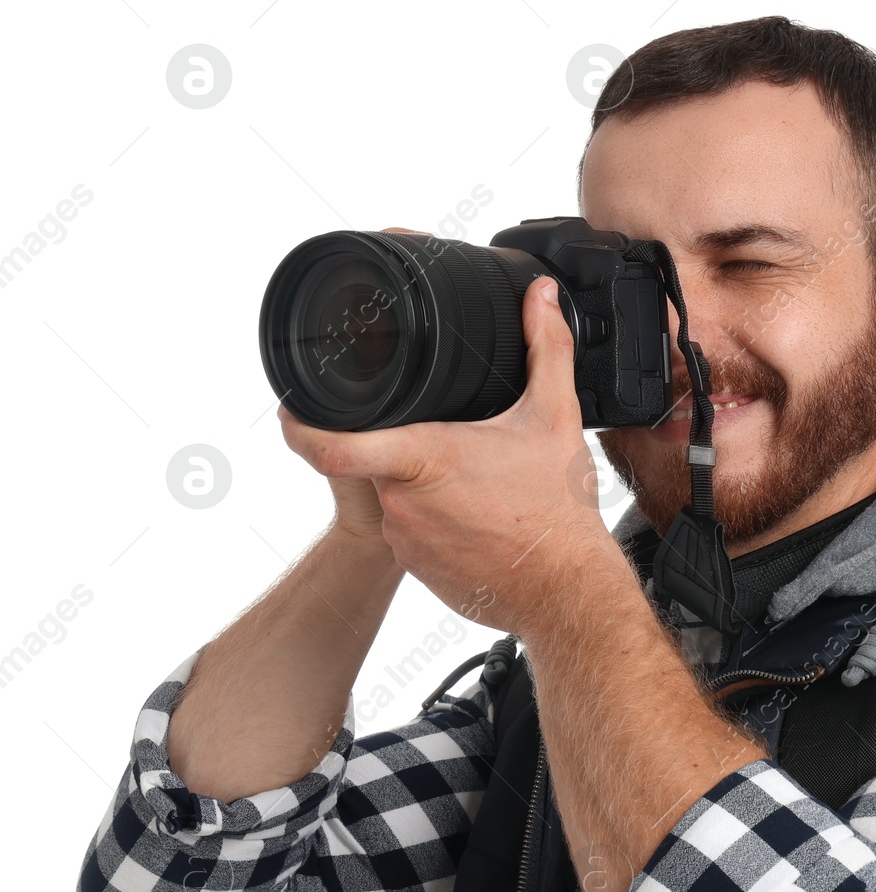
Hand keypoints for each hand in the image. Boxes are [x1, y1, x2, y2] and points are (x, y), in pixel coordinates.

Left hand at [281, 277, 615, 631]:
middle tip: (463, 448)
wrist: (568, 593)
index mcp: (421, 458)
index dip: (299, 423)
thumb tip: (542, 298)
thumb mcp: (555, 418)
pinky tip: (482, 521)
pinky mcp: (421, 572)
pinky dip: (443, 526)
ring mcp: (408, 541)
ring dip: (430, 490)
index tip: (292, 408)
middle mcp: (402, 503)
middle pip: (382, 462)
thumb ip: (545, 348)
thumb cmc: (556, 514)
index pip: (330, 443)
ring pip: (402, 500)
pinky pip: (418, 537)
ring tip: (482, 490)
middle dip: (414, 450)